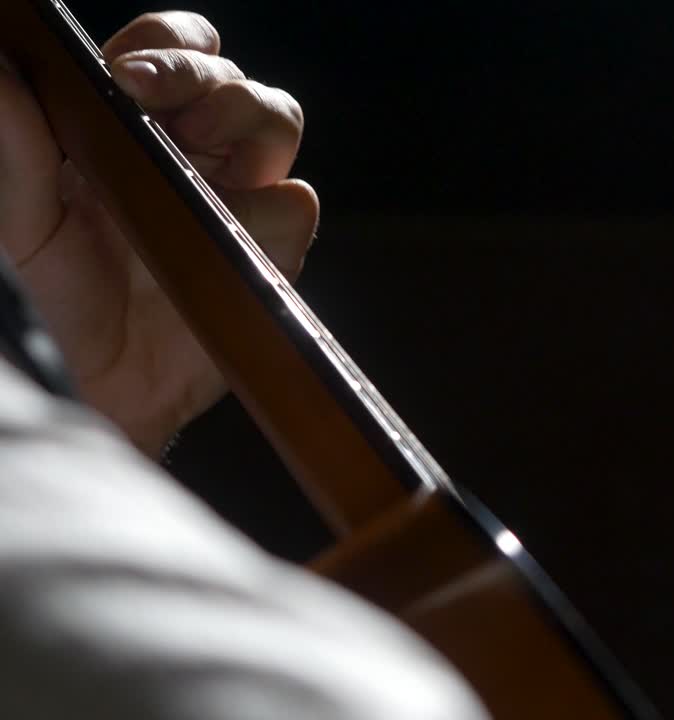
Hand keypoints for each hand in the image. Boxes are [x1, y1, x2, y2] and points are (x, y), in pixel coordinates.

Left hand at [0, 11, 316, 455]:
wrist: (96, 393)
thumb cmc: (47, 303)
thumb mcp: (17, 223)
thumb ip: (17, 145)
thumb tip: (3, 65)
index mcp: (133, 126)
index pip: (172, 49)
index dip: (167, 49)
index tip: (127, 78)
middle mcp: (194, 152)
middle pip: (235, 78)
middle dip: (210, 82)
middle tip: (163, 110)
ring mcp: (238, 199)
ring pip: (277, 124)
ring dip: (247, 129)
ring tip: (195, 172)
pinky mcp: (272, 252)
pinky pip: (292, 206)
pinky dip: (262, 216)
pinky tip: (217, 245)